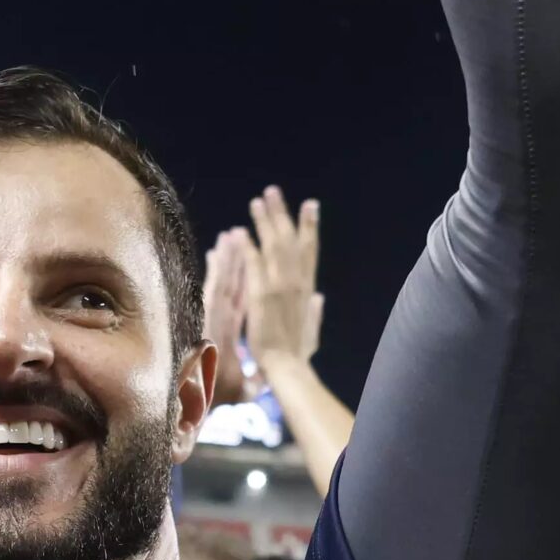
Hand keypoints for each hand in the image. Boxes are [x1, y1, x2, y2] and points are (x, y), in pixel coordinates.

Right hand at [202, 229, 252, 405]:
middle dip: (234, 260)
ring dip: (227, 258)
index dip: (243, 277)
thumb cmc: (219, 399)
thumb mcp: (246, 387)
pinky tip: (217, 252)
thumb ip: (256, 379)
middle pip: (231, 285)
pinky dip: (217, 271)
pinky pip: (214, 290)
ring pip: (222, 282)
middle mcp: (219, 321)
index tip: (247, 256)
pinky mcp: (206, 319)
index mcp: (228, 333)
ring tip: (230, 234)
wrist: (200, 407)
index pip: (239, 300)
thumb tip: (266, 375)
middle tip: (237, 233)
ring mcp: (212, 318)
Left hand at [246, 189, 325, 372]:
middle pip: (290, 241)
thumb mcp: (312, 331)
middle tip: (274, 191)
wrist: (287, 368)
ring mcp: (278, 288)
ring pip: (272, 247)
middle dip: (282, 214)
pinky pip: (253, 266)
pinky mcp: (260, 296)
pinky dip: (247, 248)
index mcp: (306, 289)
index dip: (309, 227)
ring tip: (257, 201)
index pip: (309, 251)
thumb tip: (319, 296)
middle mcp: (295, 283)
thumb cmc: (298, 355)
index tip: (310, 205)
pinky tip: (240, 232)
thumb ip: (315, 312)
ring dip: (265, 222)